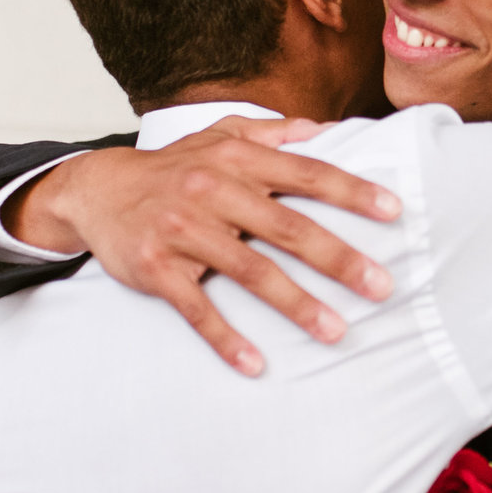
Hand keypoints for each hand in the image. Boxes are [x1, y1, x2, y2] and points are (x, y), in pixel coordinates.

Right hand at [10, 119, 400, 375]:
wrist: (97, 189)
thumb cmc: (172, 166)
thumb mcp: (218, 135)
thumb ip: (274, 132)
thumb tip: (327, 129)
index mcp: (237, 159)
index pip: (305, 174)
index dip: (351, 191)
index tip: (394, 212)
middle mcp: (214, 191)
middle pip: (287, 227)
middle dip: (338, 259)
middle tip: (381, 285)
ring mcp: (184, 231)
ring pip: (249, 272)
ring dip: (296, 304)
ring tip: (335, 331)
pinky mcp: (157, 269)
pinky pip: (197, 308)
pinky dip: (225, 338)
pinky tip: (255, 363)